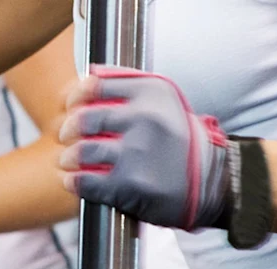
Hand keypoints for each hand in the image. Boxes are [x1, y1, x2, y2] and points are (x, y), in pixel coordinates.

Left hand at [59, 65, 231, 229]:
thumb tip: (86, 75)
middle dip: (67, 130)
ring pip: (81, 151)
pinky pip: (85, 181)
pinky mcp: (131, 185)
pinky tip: (74, 180)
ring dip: (68, 158)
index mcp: (151, 92)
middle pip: (84, 119)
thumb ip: (127, 84)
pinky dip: (74, 181)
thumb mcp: (163, 101)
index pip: (94, 85)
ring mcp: (138, 153)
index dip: (74, 97)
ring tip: (69, 160)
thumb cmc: (178, 140)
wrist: (211, 182)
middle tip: (66, 136)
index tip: (69, 106)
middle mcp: (145, 118)